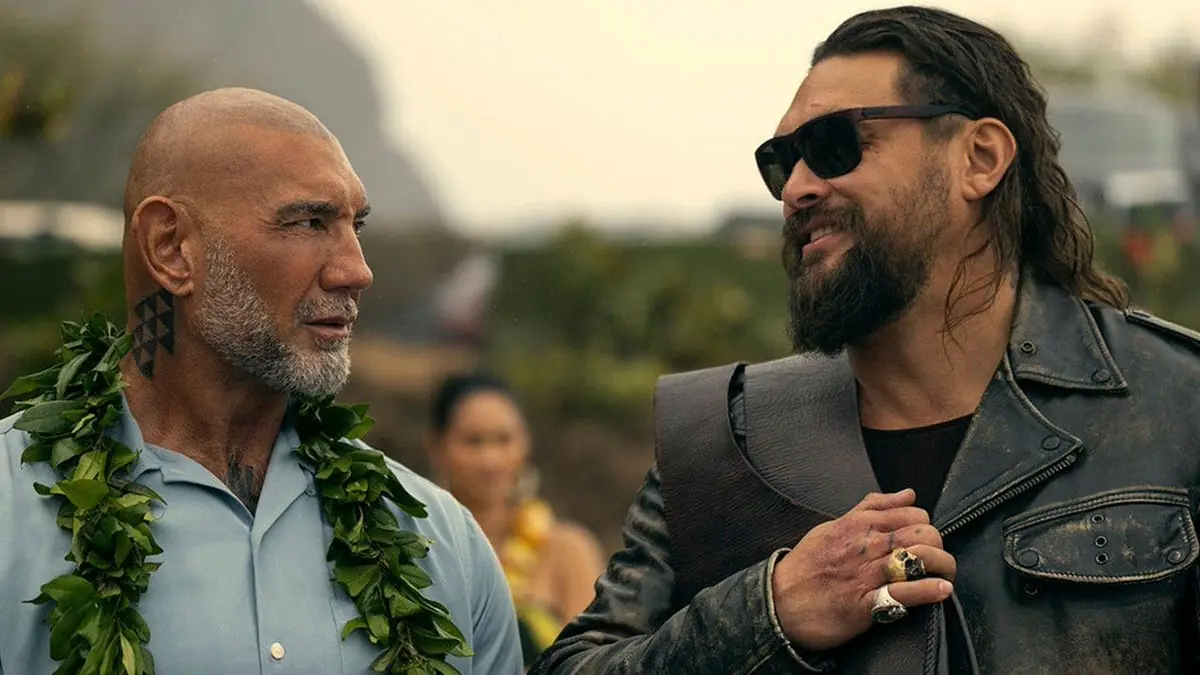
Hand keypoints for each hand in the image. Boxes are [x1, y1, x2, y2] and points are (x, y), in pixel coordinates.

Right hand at [770, 489, 955, 651]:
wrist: (779, 603)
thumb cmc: (806, 566)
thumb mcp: (832, 527)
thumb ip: (870, 509)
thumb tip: (907, 494)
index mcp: (857, 524)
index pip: (912, 513)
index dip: (925, 525)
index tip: (921, 538)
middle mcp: (864, 545)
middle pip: (923, 533)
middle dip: (937, 545)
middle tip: (934, 558)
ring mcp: (866, 574)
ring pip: (920, 558)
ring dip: (942, 566)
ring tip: (944, 575)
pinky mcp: (865, 604)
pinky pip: (906, 593)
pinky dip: (929, 591)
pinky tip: (941, 591)